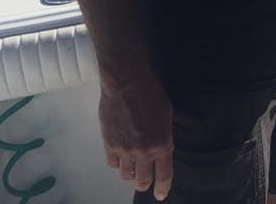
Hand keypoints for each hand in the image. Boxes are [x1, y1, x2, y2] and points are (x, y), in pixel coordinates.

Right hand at [100, 71, 173, 199]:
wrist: (126, 82)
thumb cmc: (150, 93)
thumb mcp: (166, 114)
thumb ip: (165, 135)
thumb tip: (165, 149)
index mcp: (162, 144)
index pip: (164, 175)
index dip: (163, 188)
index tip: (160, 195)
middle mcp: (144, 152)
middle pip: (142, 181)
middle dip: (144, 183)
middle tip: (144, 180)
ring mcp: (125, 150)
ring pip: (126, 175)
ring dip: (130, 171)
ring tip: (131, 163)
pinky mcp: (109, 144)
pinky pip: (112, 163)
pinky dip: (117, 161)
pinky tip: (119, 152)